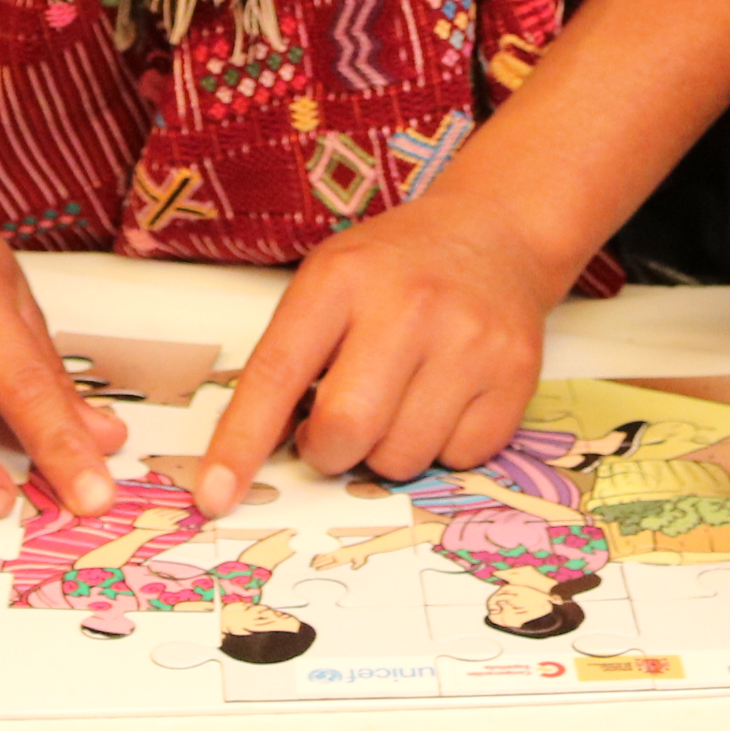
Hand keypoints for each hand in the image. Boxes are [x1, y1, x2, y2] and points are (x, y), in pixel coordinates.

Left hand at [195, 197, 572, 502]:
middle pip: (345, 430)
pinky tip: (444, 399)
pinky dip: (441, 447)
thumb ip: (290, 357)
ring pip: (402, 459)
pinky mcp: (516, 375)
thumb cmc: (394, 269)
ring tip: (397, 400)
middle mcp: (408, 304)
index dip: (240, 444)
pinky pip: (460, 460)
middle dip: (329, 450)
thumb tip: (249, 456)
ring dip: (386, 451)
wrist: (494, 235)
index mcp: (341, 278)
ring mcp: (469, 340)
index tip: (213, 495)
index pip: (277, 374)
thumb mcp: (328, 281)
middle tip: (336, 426)